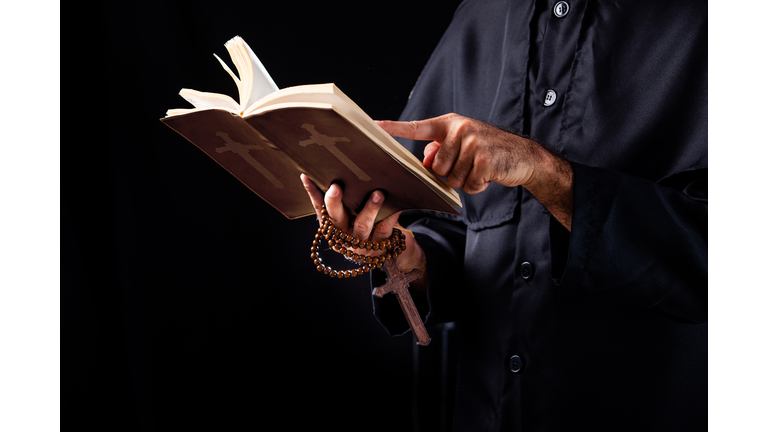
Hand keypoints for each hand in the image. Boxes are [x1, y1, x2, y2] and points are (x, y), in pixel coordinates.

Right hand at [300, 174, 426, 276]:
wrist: (388, 249)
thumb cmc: (366, 223)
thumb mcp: (352, 215)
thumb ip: (346, 200)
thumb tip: (342, 167)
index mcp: (332, 228)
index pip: (319, 209)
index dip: (312, 194)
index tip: (306, 176)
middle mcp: (344, 237)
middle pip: (336, 219)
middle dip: (334, 202)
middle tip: (335, 187)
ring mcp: (361, 243)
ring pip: (362, 225)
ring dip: (369, 209)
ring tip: (377, 194)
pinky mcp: (380, 245)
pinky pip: (384, 229)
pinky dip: (390, 217)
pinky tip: (395, 207)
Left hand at [377, 114, 573, 229]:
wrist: (523, 156)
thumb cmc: (488, 152)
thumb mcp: (463, 145)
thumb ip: (441, 151)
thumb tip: (428, 162)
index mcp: (450, 124)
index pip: (418, 127)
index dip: (395, 128)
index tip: (374, 125)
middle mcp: (459, 129)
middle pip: (436, 168)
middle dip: (450, 174)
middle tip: (469, 165)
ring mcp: (472, 143)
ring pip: (451, 179)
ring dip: (465, 181)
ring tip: (480, 168)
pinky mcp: (484, 159)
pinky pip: (469, 184)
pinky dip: (478, 186)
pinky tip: (488, 174)